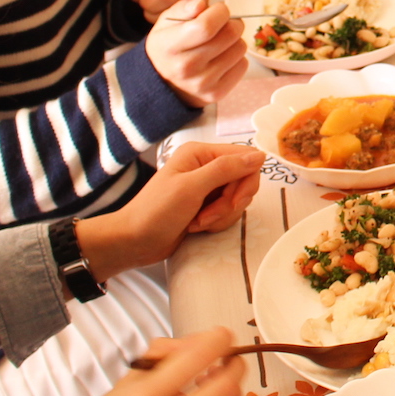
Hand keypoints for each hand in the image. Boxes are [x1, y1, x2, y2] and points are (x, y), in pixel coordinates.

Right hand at [0, 327, 245, 395]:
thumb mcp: (117, 394)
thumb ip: (155, 364)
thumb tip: (191, 345)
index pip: (197, 356)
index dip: (218, 340)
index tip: (221, 337)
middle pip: (227, 385)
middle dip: (234, 366)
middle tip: (228, 361)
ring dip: (228, 392)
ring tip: (213, 387)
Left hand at [77, 142, 262, 282]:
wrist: (134, 242)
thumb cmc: (156, 212)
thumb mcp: (191, 188)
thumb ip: (225, 169)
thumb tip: (259, 155)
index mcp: (201, 153)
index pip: (245, 158)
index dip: (246, 181)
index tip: (233, 201)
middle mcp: (207, 166)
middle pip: (244, 179)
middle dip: (231, 202)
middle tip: (210, 216)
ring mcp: (207, 187)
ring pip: (238, 198)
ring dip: (222, 215)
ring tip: (199, 222)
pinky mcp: (207, 205)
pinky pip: (229, 211)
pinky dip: (217, 222)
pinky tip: (198, 226)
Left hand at [126, 0, 206, 22]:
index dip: (151, 1)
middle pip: (174, 9)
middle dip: (157, 10)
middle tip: (153, 1)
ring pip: (179, 19)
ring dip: (164, 17)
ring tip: (160, 6)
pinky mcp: (203, 12)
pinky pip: (184, 25)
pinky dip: (172, 23)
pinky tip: (169, 12)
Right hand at [146, 0, 248, 108]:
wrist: (164, 84)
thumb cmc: (170, 46)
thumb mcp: (167, 22)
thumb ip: (183, 8)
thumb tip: (201, 5)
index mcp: (170, 46)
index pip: (206, 26)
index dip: (220, 12)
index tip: (219, 9)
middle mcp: (186, 68)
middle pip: (229, 35)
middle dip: (232, 22)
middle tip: (224, 23)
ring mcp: (203, 83)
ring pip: (240, 48)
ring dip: (235, 40)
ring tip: (221, 42)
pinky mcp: (217, 93)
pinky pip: (243, 65)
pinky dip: (237, 57)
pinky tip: (222, 57)